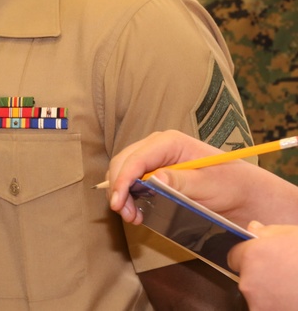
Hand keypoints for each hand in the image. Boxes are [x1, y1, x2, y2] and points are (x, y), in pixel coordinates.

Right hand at [106, 131, 297, 226]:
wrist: (242, 194)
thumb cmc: (230, 185)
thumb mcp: (207, 184)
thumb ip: (180, 181)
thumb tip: (153, 178)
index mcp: (169, 142)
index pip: (136, 158)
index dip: (122, 180)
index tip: (117, 202)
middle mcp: (157, 146)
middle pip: (123, 163)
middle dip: (119, 188)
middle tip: (125, 214)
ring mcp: (154, 158)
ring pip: (124, 172)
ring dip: (123, 194)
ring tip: (132, 216)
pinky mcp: (153, 172)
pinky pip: (132, 181)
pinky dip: (130, 197)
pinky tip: (138, 212)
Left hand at [229, 222, 297, 310]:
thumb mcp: (293, 234)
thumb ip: (268, 232)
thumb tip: (253, 229)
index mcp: (251, 257)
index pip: (234, 257)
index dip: (248, 257)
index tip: (262, 259)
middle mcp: (250, 283)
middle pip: (247, 279)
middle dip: (263, 277)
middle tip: (285, 275)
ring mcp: (261, 306)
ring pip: (259, 299)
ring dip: (272, 296)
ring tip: (293, 289)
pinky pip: (271, 308)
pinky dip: (281, 306)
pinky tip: (294, 299)